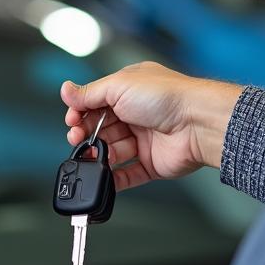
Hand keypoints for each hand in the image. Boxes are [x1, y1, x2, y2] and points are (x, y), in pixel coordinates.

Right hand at [61, 62, 243, 189]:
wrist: (198, 122)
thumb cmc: (168, 97)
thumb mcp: (118, 86)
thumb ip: (89, 93)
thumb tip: (66, 91)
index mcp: (128, 90)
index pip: (94, 103)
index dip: (80, 113)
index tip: (72, 120)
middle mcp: (136, 114)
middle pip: (100, 128)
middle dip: (86, 134)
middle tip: (77, 138)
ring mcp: (144, 139)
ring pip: (111, 151)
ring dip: (98, 155)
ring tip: (92, 156)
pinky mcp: (151, 162)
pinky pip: (128, 174)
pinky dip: (114, 178)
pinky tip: (103, 177)